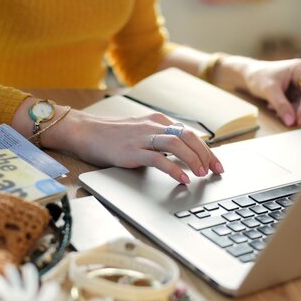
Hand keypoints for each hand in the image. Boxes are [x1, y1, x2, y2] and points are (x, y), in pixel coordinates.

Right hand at [42, 110, 223, 183]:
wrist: (84, 131)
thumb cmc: (110, 136)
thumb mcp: (140, 133)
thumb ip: (158, 140)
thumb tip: (180, 155)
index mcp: (157, 121)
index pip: (189, 133)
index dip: (206, 149)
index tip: (216, 163)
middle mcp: (152, 126)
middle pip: (188, 136)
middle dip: (205, 154)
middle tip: (215, 171)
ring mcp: (142, 137)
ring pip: (176, 144)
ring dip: (192, 159)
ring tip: (201, 174)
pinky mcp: (131, 151)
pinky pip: (157, 159)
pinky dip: (173, 169)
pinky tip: (182, 178)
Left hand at [218, 57, 300, 126]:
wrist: (247, 76)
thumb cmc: (258, 77)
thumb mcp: (269, 91)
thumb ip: (281, 106)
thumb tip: (291, 121)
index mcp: (300, 68)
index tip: (298, 119)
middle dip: (296, 109)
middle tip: (285, 118)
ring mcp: (299, 83)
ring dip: (290, 110)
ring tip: (272, 107)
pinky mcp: (294, 91)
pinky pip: (295, 105)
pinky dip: (286, 109)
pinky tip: (273, 107)